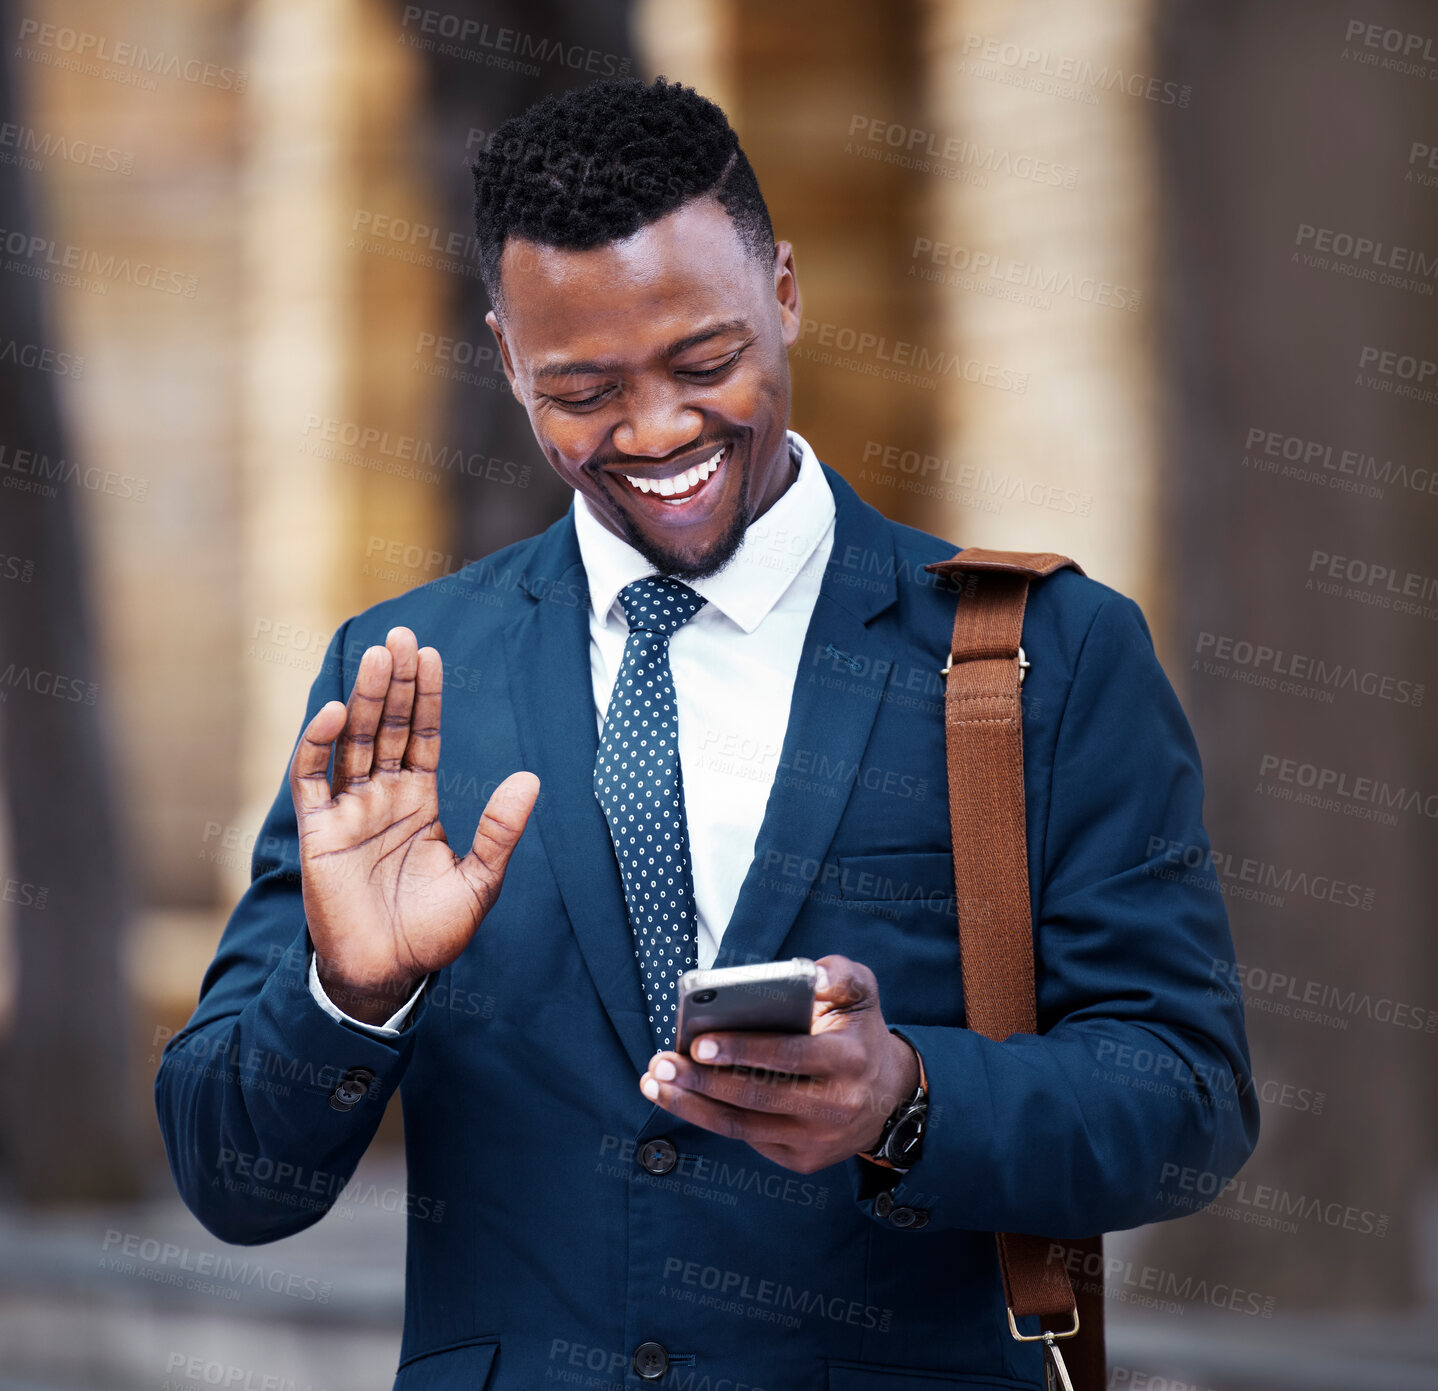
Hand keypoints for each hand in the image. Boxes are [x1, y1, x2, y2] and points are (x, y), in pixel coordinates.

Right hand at [288, 625, 538, 1023]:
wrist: (388, 974)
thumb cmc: (432, 932)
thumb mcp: (480, 880)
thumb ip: (501, 830)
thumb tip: (531, 780)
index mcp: (419, 801)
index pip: (423, 736)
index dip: (426, 697)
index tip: (431, 655)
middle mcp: (382, 797)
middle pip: (389, 727)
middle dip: (395, 683)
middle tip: (401, 636)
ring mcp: (348, 811)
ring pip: (355, 741)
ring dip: (365, 699)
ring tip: (377, 657)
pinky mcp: (318, 831)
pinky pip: (312, 778)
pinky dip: (319, 744)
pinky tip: (338, 712)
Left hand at [638, 954, 919, 1173]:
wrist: (889, 1097)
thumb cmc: (859, 1032)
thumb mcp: (862, 993)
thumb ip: (839, 974)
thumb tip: (811, 974)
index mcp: (849, 1060)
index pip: (788, 1056)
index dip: (741, 1050)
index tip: (698, 1041)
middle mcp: (834, 1106)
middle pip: (756, 1096)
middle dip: (702, 1080)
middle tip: (661, 1061)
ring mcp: (816, 1139)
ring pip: (742, 1126)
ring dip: (691, 1105)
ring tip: (655, 1081)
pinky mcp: (800, 1160)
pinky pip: (746, 1140)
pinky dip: (708, 1118)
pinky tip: (679, 1096)